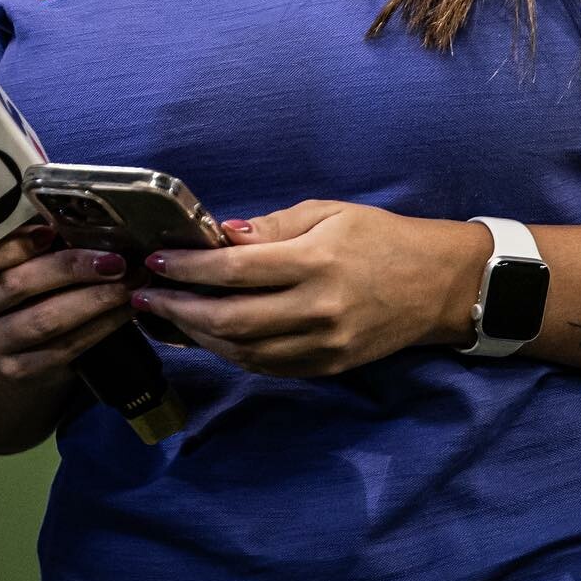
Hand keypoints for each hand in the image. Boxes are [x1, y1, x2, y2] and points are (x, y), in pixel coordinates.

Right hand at [0, 224, 144, 386]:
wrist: (8, 319)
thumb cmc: (22, 260)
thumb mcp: (16, 234)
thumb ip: (33, 217)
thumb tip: (74, 195)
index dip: (15, 243)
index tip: (50, 230)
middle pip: (18, 286)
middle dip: (72, 270)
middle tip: (116, 258)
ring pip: (42, 322)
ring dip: (93, 302)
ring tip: (129, 283)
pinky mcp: (15, 370)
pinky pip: (60, 352)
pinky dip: (97, 330)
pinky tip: (122, 313)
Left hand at [130, 201, 491, 377]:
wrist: (437, 284)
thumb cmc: (379, 236)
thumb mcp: (330, 212)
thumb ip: (274, 226)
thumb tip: (222, 236)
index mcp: (316, 262)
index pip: (237, 271)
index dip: (189, 270)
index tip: (157, 263)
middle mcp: (317, 309)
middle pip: (232, 319)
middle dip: (179, 311)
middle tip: (144, 298)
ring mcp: (322, 346)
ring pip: (244, 352)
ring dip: (199, 338)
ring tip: (169, 319)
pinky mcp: (327, 368)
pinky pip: (268, 368)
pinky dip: (233, 354)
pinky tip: (210, 337)